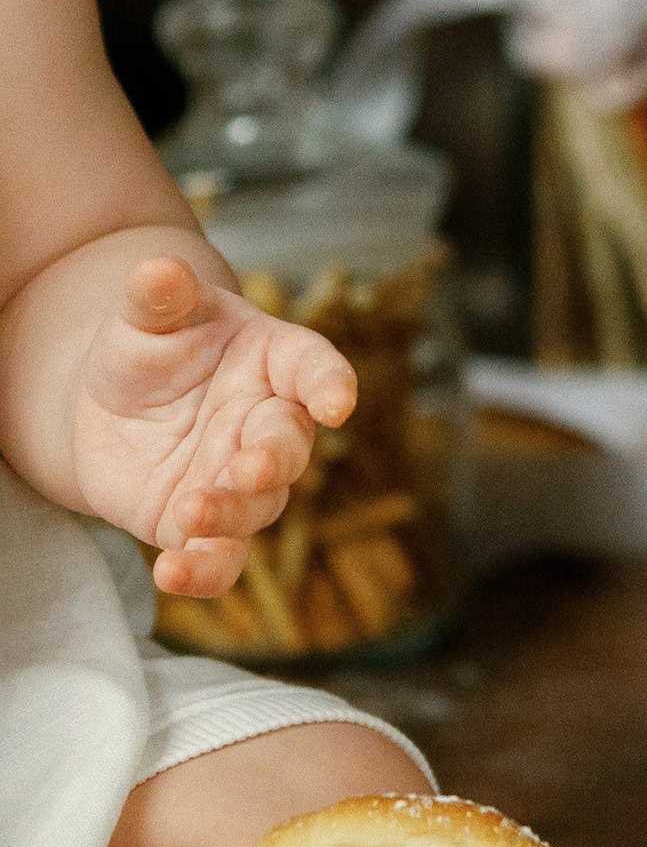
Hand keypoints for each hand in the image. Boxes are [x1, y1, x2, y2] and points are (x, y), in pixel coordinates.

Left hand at [67, 255, 356, 597]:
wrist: (109, 405)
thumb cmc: (148, 347)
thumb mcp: (146, 315)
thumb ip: (158, 296)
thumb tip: (157, 270)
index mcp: (274, 360)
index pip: (314, 367)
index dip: (330, 384)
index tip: (337, 403)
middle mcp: (267, 424)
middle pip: (291, 445)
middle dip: (275, 459)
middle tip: (248, 467)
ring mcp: (240, 480)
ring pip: (259, 507)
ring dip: (233, 515)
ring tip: (192, 513)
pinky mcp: (203, 527)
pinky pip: (219, 559)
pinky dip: (202, 574)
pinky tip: (169, 575)